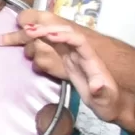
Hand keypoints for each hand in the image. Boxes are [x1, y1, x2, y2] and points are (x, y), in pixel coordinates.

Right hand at [6, 11, 125, 123]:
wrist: (110, 104)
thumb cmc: (109, 104)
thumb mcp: (107, 101)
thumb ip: (102, 93)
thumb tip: (96, 85)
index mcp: (92, 61)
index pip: (79, 42)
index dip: (66, 36)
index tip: (50, 35)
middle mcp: (82, 54)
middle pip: (66, 35)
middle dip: (48, 30)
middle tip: (28, 30)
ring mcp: (74, 56)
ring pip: (57, 38)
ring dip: (42, 32)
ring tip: (24, 30)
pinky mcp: (68, 61)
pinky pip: (54, 45)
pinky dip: (42, 39)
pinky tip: (30, 37)